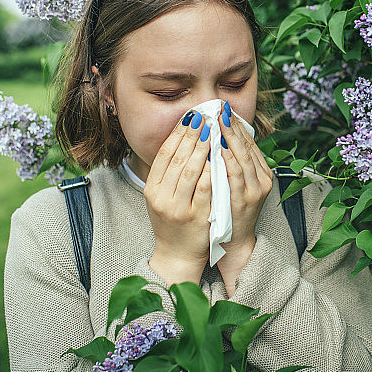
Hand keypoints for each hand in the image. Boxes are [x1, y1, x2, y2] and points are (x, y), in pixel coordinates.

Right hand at [143, 110, 211, 284]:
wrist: (177, 254)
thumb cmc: (171, 221)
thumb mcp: (160, 196)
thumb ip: (167, 172)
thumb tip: (182, 137)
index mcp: (152, 189)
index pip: (165, 154)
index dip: (178, 133)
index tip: (191, 117)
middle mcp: (162, 198)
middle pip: (178, 159)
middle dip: (193, 135)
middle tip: (205, 117)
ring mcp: (179, 208)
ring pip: (191, 171)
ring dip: (203, 148)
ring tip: (213, 131)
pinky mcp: (197, 217)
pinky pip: (206, 188)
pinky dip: (212, 171)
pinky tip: (220, 156)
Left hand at [217, 101, 273, 265]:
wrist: (234, 242)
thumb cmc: (231, 210)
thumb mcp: (238, 184)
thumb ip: (234, 163)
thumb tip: (221, 135)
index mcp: (262, 172)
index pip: (250, 142)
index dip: (237, 125)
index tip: (224, 110)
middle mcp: (262, 179)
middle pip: (248, 146)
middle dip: (233, 126)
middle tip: (220, 109)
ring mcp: (254, 191)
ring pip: (243, 158)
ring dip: (230, 139)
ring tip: (218, 123)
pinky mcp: (244, 201)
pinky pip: (235, 177)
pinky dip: (228, 161)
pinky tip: (218, 150)